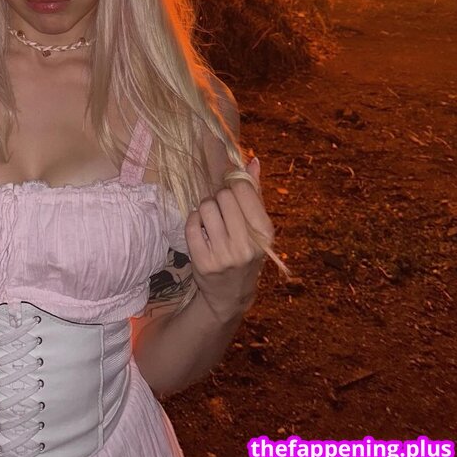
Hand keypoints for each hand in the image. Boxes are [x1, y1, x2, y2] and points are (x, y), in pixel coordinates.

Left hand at [184, 158, 274, 324]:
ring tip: (212, 222)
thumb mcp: (257, 227)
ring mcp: (224, 255)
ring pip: (205, 207)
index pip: (243, 190)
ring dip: (205, 209)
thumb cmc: (245, 252)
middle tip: (221, 211)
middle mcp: (246, 245)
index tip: (232, 194)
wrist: (230, 295)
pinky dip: (194, 222)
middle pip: (222, 196)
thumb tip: (253, 161)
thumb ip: (255, 193)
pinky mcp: (203, 262)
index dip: (233, 186)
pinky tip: (201, 231)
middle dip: (219, 198)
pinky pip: (191, 223)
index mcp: (265, 233)